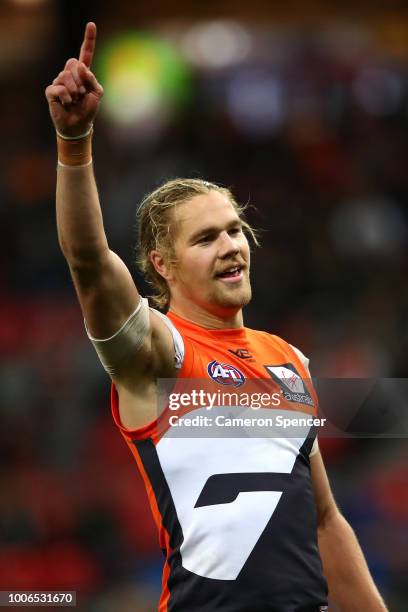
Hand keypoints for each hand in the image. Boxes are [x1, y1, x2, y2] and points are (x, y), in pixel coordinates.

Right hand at [45, 22, 103, 136]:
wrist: (79, 125)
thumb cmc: (88, 109)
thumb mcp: (97, 93)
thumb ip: (92, 79)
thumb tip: (81, 66)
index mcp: (83, 73)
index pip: (85, 53)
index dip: (89, 39)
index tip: (91, 25)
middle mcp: (70, 74)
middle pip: (72, 63)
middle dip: (79, 79)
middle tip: (82, 93)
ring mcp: (59, 81)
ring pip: (65, 75)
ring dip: (74, 90)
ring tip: (75, 100)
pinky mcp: (51, 91)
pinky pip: (59, 88)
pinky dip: (66, 97)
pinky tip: (67, 103)